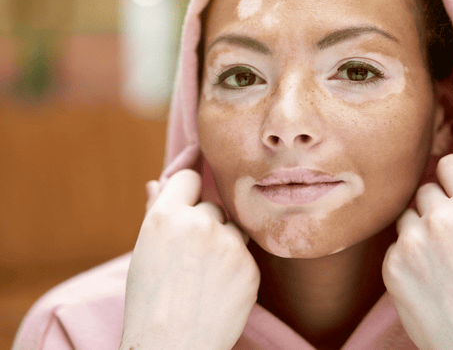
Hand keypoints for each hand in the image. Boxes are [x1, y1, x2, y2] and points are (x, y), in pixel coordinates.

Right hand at [120, 170, 259, 349]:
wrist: (172, 349)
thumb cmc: (149, 302)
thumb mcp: (143, 253)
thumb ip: (154, 213)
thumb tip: (154, 183)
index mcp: (165, 217)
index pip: (188, 178)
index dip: (188, 191)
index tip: (188, 205)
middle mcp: (198, 223)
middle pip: (212, 206)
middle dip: (205, 225)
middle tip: (191, 258)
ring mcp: (228, 244)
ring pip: (232, 228)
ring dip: (224, 243)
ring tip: (204, 276)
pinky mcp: (249, 265)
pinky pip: (245, 254)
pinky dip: (236, 267)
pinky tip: (219, 289)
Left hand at [382, 154, 452, 349]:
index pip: (449, 164)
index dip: (449, 177)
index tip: (449, 189)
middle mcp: (444, 218)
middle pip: (423, 190)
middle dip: (432, 208)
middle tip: (446, 238)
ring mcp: (414, 241)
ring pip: (405, 216)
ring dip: (415, 232)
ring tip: (437, 263)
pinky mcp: (392, 264)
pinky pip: (393, 246)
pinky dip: (403, 259)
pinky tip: (423, 281)